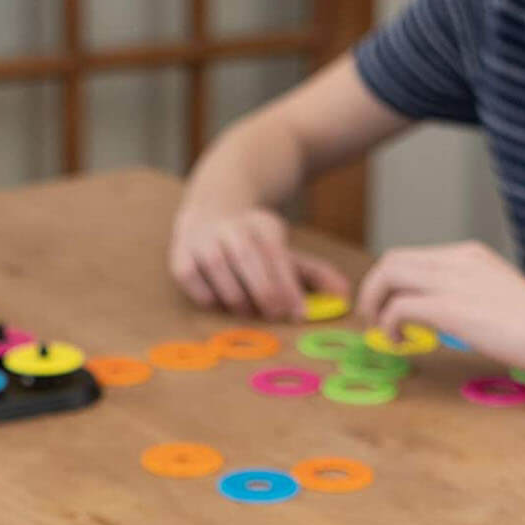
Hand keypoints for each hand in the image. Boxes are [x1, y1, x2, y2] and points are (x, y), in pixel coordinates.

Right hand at [169, 205, 352, 320]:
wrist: (212, 209)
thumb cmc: (252, 244)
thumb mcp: (284, 253)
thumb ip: (314, 275)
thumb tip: (344, 296)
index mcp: (261, 225)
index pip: (275, 255)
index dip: (287, 286)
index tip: (298, 313)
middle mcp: (230, 228)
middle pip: (247, 256)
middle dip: (264, 289)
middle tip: (275, 315)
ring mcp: (201, 240)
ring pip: (217, 266)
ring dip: (235, 294)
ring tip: (248, 310)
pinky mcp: (180, 256)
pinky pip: (192, 278)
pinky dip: (206, 295)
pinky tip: (220, 304)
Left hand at [355, 242, 524, 372]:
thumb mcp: (490, 294)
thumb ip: (460, 293)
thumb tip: (431, 313)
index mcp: (467, 255)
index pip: (408, 256)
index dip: (387, 283)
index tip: (385, 309)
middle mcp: (457, 260)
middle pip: (390, 260)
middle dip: (372, 291)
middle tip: (375, 320)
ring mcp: (453, 282)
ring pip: (388, 275)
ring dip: (374, 304)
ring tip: (384, 331)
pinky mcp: (451, 308)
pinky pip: (398, 308)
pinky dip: (388, 326)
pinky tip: (401, 342)